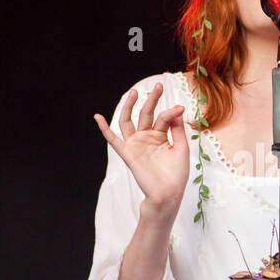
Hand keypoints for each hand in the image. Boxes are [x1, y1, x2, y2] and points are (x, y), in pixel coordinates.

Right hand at [93, 81, 188, 211]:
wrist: (168, 193)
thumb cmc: (176, 174)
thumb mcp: (182, 148)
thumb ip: (177, 129)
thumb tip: (176, 109)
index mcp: (160, 136)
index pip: (163, 117)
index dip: (171, 112)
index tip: (180, 108)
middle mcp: (146, 138)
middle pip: (146, 114)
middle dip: (151, 99)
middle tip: (158, 86)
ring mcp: (136, 144)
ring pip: (128, 121)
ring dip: (130, 107)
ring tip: (135, 92)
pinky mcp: (128, 153)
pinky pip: (113, 140)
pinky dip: (104, 129)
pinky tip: (98, 117)